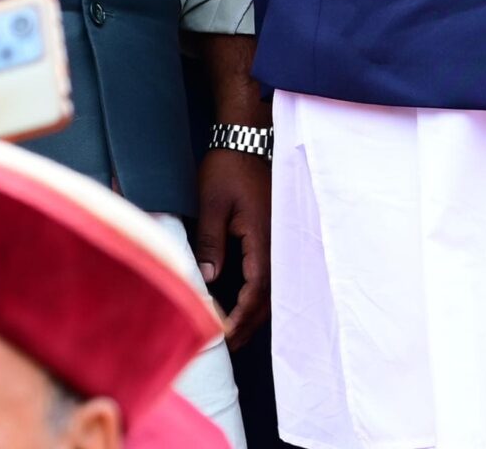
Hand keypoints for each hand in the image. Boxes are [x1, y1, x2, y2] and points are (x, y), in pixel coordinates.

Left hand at [193, 150, 270, 340]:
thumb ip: (211, 242)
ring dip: (254, 311)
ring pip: (272, 286)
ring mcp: (277, 236)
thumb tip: (208, 281)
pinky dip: (257, 293)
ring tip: (233, 331)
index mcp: (264, 237)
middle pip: (269, 295)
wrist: (247, 138)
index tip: (222, 336)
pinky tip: (241, 300)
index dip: (240, 317)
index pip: (257, 289)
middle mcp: (276, 241)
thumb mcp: (213, 203)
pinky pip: (268, 271)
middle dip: (249, 323)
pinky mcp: (272, 231)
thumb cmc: (228, 168)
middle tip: (226, 346)